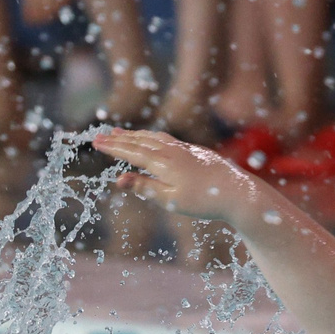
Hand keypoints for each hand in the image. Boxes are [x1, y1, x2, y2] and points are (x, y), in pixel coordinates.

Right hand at [91, 127, 260, 220]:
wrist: (238, 193)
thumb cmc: (204, 201)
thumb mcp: (171, 200)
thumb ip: (145, 188)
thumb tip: (119, 179)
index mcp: (164, 163)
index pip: (132, 152)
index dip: (113, 147)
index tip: (96, 142)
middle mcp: (173, 151)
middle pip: (140, 142)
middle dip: (119, 139)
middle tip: (99, 135)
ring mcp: (185, 149)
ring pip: (154, 138)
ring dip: (135, 135)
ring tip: (120, 132)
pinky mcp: (195, 151)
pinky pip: (167, 139)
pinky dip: (152, 137)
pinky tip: (151, 139)